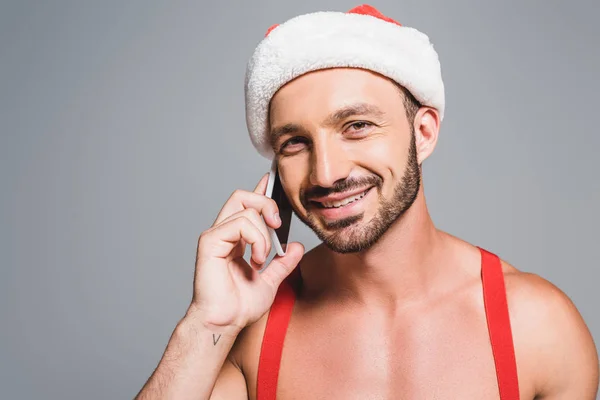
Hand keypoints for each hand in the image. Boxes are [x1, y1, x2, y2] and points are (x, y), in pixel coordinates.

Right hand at [189, 174, 303, 331]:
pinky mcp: (210, 242)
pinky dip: (255, 240)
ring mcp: (215, 236)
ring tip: (262, 258)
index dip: (259, 190)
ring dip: (263, 234)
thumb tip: (296, 247)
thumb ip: (283, 263)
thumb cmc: (239, 306)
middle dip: (265, 202)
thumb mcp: (270, 281)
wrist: (225, 322)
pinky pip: (239, 224)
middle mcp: (223, 233)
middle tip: (277, 224)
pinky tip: (255, 259)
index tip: (270, 179)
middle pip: (242, 196)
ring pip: (245, 209)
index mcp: (235, 239)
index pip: (246, 205)